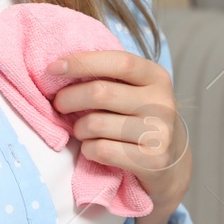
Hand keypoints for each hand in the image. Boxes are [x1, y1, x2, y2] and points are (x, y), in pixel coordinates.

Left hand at [47, 50, 190, 210]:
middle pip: (101, 93)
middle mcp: (162, 103)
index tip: (53, 68)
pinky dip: (88, 149)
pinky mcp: (153, 161)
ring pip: (96, 124)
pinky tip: (93, 148)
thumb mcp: (133, 89)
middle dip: (69, 98)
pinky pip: (102, 150)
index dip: (82, 62)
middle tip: (59, 105)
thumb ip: (107, 76)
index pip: (119, 62)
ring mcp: (160, 133)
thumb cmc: (138, 117)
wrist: (170, 161)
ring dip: (79, 128)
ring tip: (82, 130)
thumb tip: (59, 67)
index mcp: (156, 77)